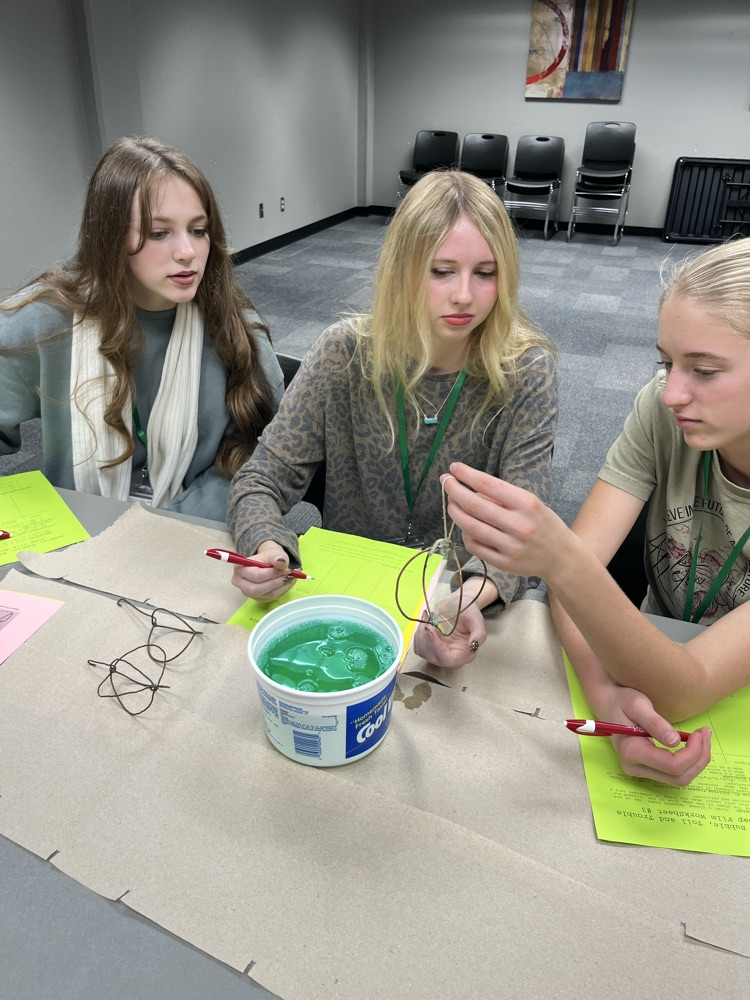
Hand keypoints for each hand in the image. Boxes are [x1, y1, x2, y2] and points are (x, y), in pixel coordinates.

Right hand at [230, 540, 297, 601]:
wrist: (268, 562)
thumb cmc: (268, 557)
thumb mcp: (273, 553)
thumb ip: (277, 557)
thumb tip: (281, 562)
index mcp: (240, 569)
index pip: (256, 575)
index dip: (273, 574)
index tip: (287, 569)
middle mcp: (240, 583)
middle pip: (257, 589)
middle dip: (276, 583)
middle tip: (289, 576)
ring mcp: (248, 592)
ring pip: (266, 595)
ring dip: (282, 588)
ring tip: (291, 579)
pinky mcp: (257, 598)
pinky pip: (271, 598)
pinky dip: (282, 591)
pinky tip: (287, 583)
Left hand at [411, 600, 485, 668]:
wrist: (458, 603)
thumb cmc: (468, 610)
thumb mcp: (476, 618)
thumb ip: (479, 632)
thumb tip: (474, 645)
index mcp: (465, 653)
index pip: (449, 660)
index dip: (438, 648)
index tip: (431, 630)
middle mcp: (452, 655)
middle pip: (434, 658)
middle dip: (427, 640)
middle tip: (429, 622)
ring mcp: (440, 652)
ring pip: (424, 652)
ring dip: (421, 635)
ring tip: (428, 619)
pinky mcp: (431, 647)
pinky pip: (419, 647)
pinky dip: (418, 634)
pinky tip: (425, 623)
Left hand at [442, 464, 569, 579]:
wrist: (561, 557)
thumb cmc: (543, 524)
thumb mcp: (530, 504)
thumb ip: (502, 497)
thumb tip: (469, 488)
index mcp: (527, 504)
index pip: (489, 485)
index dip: (467, 475)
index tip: (454, 468)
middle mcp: (519, 525)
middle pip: (475, 505)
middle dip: (454, 490)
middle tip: (446, 482)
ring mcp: (511, 546)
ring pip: (470, 526)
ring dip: (455, 511)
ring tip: (451, 502)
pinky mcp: (504, 563)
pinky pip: (474, 546)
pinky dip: (465, 533)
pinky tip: (464, 525)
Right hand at [597, 685, 711, 785]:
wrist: (608, 704)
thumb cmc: (622, 700)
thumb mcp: (638, 704)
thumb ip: (655, 723)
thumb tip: (675, 741)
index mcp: (631, 752)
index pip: (672, 765)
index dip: (693, 752)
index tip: (699, 732)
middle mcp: (635, 768)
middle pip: (679, 778)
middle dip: (699, 759)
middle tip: (705, 734)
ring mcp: (640, 771)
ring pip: (680, 780)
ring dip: (697, 762)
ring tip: (702, 738)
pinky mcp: (646, 769)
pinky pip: (674, 774)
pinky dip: (689, 762)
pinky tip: (693, 745)